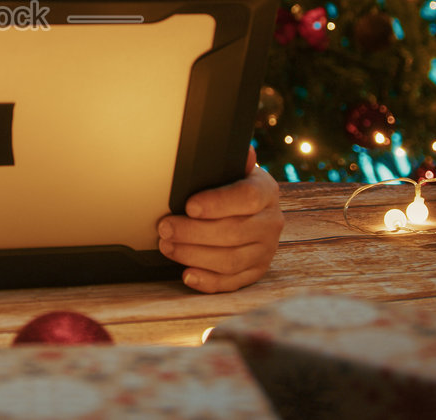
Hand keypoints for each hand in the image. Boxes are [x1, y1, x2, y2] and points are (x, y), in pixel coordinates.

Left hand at [157, 145, 282, 292]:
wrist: (253, 209)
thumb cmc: (234, 186)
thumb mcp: (235, 168)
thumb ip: (234, 160)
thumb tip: (244, 152)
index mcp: (266, 191)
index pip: (246, 198)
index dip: (216, 203)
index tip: (189, 206)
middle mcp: (271, 223)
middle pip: (233, 232)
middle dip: (192, 232)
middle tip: (164, 227)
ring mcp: (265, 250)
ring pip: (230, 260)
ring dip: (193, 255)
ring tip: (167, 246)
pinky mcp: (255, 271)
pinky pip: (232, 282)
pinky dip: (207, 281)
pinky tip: (187, 274)